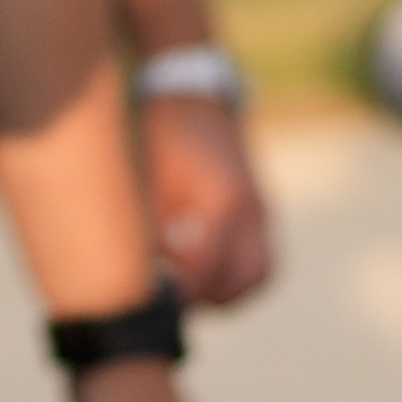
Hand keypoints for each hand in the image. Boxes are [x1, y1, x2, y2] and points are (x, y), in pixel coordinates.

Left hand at [144, 95, 274, 309]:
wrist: (194, 94)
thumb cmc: (164, 135)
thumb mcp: (151, 181)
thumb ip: (151, 233)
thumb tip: (138, 280)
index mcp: (223, 201)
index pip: (208, 269)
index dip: (183, 295)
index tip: (157, 307)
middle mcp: (252, 209)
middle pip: (245, 281)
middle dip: (209, 299)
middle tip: (172, 300)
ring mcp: (263, 210)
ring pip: (260, 274)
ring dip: (226, 290)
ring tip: (187, 286)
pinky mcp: (262, 209)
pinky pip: (260, 257)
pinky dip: (234, 271)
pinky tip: (198, 262)